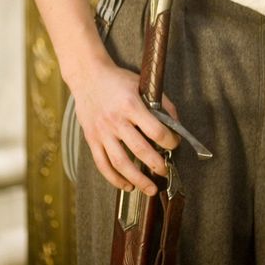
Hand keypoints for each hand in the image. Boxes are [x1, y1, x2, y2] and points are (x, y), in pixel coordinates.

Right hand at [70, 56, 180, 196]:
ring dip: (137, 179)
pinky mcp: (92, 139)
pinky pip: (103, 164)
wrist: (88, 76)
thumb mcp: (142, 84)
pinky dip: (115, 179)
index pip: (155, 130)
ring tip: (149, 188)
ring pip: (120, 163)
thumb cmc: (118, 80)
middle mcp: (116, 120)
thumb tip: (176, 123)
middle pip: (139, 150)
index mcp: (131, 105)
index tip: (175, 144)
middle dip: (156, 164)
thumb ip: (161, 102)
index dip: (169, 141)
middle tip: (165, 171)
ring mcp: (102, 132)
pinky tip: (126, 185)